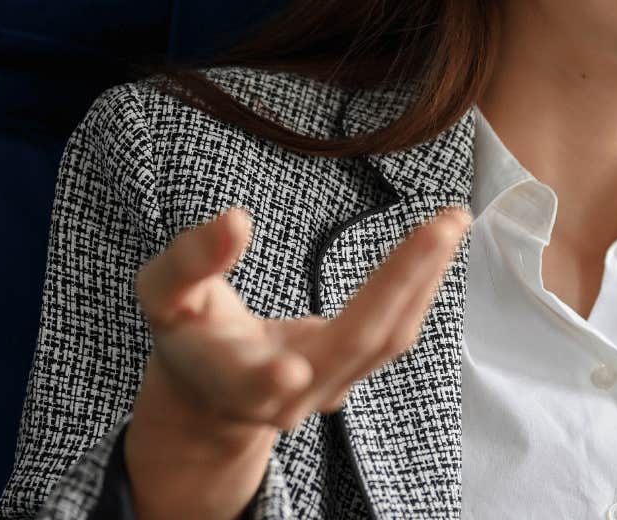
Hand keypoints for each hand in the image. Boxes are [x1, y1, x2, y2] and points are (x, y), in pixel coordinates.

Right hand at [125, 204, 471, 514]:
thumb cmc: (188, 333)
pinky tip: (441, 244)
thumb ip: (189, 262)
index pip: (251, 383)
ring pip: (386, 339)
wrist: (213, 393)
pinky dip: (422, 286)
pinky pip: (396, 331)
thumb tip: (235, 221)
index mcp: (229, 377)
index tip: (291, 369)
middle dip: (402, 282)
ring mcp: (327, 390)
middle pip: (352, 344)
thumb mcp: (163, 295)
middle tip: (443, 225)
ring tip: (452, 222)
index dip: (269, 380)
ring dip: (425, 278)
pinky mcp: (353, 375)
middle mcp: (287, 396)